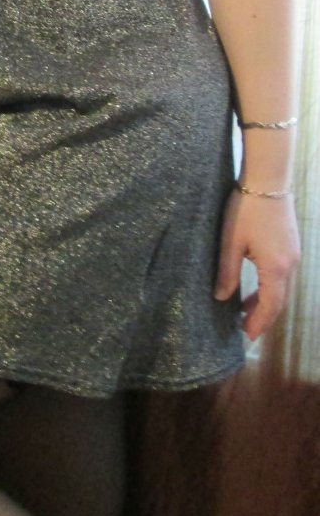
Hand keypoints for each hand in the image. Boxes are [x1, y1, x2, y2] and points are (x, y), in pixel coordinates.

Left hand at [214, 187, 300, 340]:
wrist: (268, 178)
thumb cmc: (246, 208)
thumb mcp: (231, 242)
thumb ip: (227, 272)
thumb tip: (222, 297)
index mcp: (275, 268)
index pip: (270, 306)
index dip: (259, 323)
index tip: (248, 336)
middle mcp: (290, 265)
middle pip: (280, 300)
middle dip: (264, 317)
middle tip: (247, 330)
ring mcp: (294, 254)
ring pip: (282, 288)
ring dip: (267, 301)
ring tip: (246, 310)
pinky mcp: (291, 244)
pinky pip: (283, 274)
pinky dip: (271, 286)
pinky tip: (257, 285)